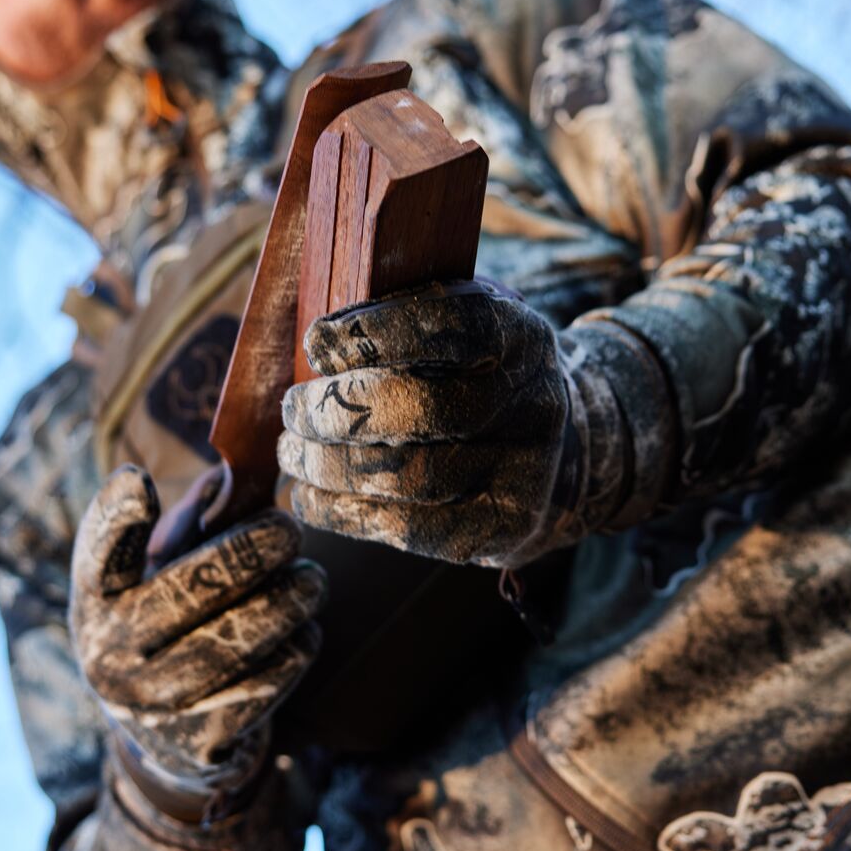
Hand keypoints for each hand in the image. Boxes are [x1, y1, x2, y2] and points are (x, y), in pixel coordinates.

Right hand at [69, 466, 325, 799]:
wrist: (164, 734)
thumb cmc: (169, 618)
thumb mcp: (159, 572)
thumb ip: (191, 524)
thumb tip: (244, 484)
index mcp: (96, 600)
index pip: (97, 555)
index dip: (114, 519)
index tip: (138, 482)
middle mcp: (110, 654)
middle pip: (187, 592)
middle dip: (248, 553)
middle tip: (290, 528)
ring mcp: (152, 705)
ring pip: (234, 641)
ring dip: (286, 601)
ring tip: (312, 579)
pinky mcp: (198, 742)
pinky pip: (263, 685)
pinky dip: (294, 649)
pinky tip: (304, 629)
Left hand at [278, 282, 582, 567]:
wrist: (559, 455)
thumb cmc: (478, 379)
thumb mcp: (462, 331)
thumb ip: (407, 319)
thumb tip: (318, 341)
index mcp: (520, 338)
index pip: (453, 327)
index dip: (377, 332)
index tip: (317, 342)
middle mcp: (532, 406)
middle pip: (425, 408)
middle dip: (339, 409)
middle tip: (294, 408)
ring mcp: (521, 475)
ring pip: (409, 476)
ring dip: (329, 465)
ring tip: (291, 451)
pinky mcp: (498, 531)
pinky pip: (406, 529)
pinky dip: (340, 511)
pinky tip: (306, 494)